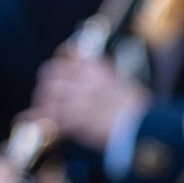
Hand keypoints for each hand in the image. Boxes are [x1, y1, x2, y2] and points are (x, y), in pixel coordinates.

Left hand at [28, 52, 147, 150]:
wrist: (148, 129)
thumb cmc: (143, 114)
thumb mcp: (126, 88)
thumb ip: (109, 82)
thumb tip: (107, 87)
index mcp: (99, 68)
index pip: (68, 53)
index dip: (59, 59)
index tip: (57, 67)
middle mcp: (85, 79)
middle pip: (51, 73)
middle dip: (47, 85)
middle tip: (47, 97)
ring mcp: (79, 97)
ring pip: (47, 94)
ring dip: (43, 104)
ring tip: (43, 114)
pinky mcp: (75, 118)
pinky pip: (49, 116)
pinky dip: (39, 120)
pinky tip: (34, 125)